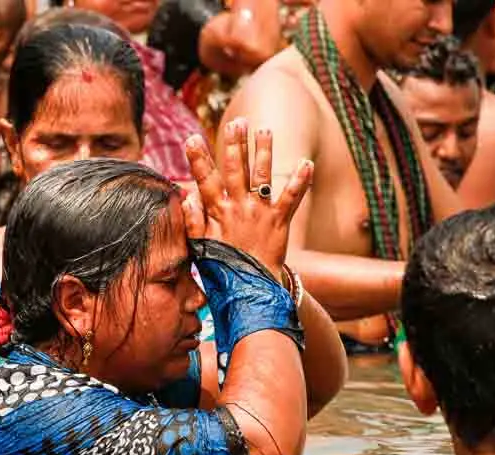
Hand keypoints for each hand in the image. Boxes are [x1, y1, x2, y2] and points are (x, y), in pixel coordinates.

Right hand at [183, 118, 313, 279]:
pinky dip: (300, 181)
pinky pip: (291, 198)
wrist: (250, 292)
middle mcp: (238, 208)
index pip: (205, 180)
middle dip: (235, 144)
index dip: (198, 159)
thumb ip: (193, 220)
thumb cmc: (223, 268)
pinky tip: (307, 163)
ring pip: (261, 176)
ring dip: (264, 151)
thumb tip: (187, 195)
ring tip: (265, 129)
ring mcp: (260, 213)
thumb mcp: (200, 246)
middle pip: (235, 170)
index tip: (191, 138)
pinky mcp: (279, 222)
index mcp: (217, 213)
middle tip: (236, 122)